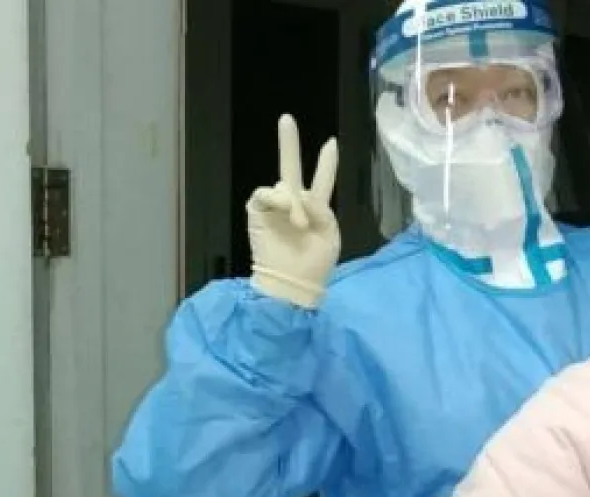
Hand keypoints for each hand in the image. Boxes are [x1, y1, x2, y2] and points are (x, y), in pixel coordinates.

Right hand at [248, 114, 340, 307]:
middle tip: (286, 118)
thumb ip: (320, 208)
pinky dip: (278, 200)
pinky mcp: (257, 212)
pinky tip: (286, 212)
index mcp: (314, 209)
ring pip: (283, 185)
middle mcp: (293, 204)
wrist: (294, 284)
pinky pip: (265, 194)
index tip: (331, 144)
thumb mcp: (329, 234)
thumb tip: (300, 196)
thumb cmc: (315, 263)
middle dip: (288, 143)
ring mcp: (275, 208)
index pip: (321, 181)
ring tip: (300, 225)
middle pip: (291, 168)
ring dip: (294, 203)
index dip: (326, 163)